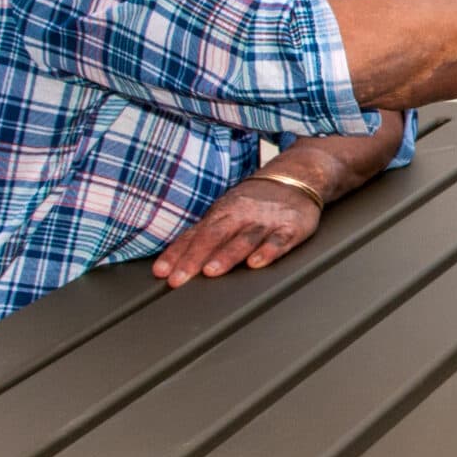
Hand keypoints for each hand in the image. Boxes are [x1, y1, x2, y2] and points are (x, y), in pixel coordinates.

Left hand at [152, 175, 321, 287]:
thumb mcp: (225, 213)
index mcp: (221, 213)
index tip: (161, 272)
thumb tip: (170, 261)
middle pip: (214, 237)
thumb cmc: (254, 203)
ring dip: (226, 255)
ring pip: (244, 239)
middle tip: (179, 278)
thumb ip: (201, 236)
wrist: (295, 178)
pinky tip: (256, 263)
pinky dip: (268, 252)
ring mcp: (266, 222)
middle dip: (194, 258)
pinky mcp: (291, 228)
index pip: (194, 235)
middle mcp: (241, 216)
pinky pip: (279, 241)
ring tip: (211, 271)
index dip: (177, 254)